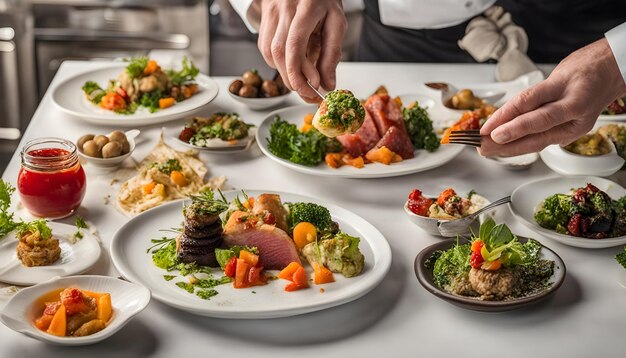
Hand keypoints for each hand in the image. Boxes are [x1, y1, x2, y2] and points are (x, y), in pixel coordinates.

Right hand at [257, 0, 346, 101]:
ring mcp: (271, 13)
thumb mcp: (336, 23)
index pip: (295, 43)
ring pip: (270, 53)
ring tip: (302, 80)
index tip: (314, 87)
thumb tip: (326, 84)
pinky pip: (266, 48)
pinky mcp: (264, 20)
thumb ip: (332, 54)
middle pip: (279, 51)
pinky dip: (278, 63)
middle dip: (293, 79)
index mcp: (306, 7)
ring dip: (285, 73)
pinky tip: (291, 64)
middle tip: (309, 93)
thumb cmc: (323, 1)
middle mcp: (284, 8)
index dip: (301, 70)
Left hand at [479, 38, 625, 156]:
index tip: (488, 129)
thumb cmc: (587, 69)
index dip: (506, 118)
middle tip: (482, 145)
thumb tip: (502, 116)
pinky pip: (543, 139)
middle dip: (506, 141)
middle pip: (535, 129)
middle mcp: (574, 112)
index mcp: (570, 94)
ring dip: (511, 147)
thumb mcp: (558, 74)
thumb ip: (532, 96)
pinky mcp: (572, 132)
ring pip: (539, 139)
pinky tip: (506, 148)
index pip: (530, 105)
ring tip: (488, 150)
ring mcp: (575, 125)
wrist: (614, 72)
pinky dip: (523, 144)